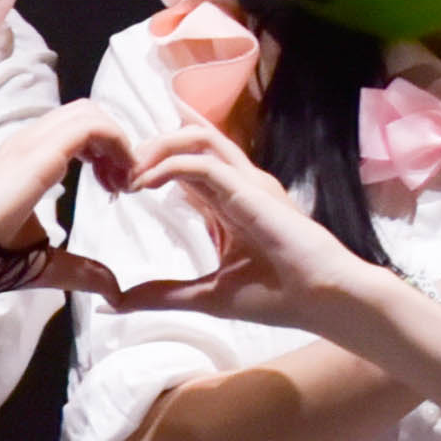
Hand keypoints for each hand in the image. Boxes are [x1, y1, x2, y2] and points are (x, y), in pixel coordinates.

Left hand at [0, 104, 138, 260]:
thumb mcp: (37, 264)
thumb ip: (81, 272)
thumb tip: (118, 292)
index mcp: (36, 162)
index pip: (90, 126)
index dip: (120, 146)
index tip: (130, 182)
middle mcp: (28, 141)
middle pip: (85, 112)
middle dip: (114, 140)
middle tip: (123, 180)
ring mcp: (19, 141)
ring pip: (72, 117)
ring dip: (99, 141)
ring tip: (109, 181)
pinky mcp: (15, 149)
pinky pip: (58, 129)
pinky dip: (82, 143)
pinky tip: (88, 176)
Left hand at [119, 127, 393, 334]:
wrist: (324, 300)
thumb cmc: (278, 296)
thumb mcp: (206, 295)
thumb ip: (162, 294)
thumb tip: (116, 302)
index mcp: (229, 203)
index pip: (187, 164)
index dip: (151, 165)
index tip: (118, 183)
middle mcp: (239, 184)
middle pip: (189, 141)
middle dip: (148, 149)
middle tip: (116, 173)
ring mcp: (248, 182)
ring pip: (196, 138)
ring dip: (156, 148)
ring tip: (128, 172)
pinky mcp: (251, 189)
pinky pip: (203, 163)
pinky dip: (169, 166)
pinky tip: (144, 183)